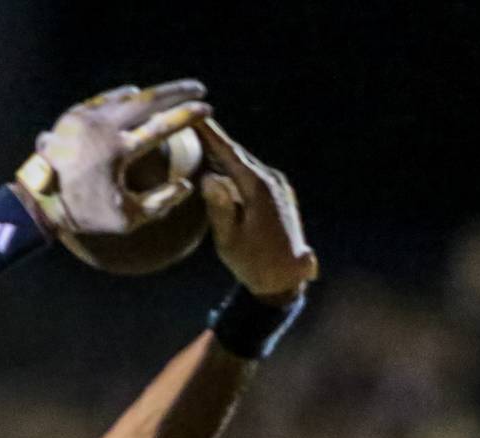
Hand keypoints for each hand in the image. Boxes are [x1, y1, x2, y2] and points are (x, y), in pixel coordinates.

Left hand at [16, 80, 211, 234]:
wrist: (38, 202)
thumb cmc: (85, 214)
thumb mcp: (127, 219)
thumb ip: (161, 202)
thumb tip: (186, 185)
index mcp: (118, 152)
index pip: (162, 126)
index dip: (188, 116)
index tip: (207, 109)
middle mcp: (102, 128)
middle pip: (148, 99)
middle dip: (177, 91)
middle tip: (198, 89)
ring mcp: (85, 117)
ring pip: (126, 95)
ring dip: (152, 94)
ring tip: (171, 93)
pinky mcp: (73, 115)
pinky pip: (104, 99)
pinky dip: (123, 97)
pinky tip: (135, 95)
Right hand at [196, 119, 318, 299]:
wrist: (286, 280)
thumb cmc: (253, 263)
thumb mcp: (229, 239)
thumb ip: (219, 207)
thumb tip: (208, 178)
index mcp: (258, 188)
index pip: (229, 152)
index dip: (210, 134)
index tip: (194, 116)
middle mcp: (272, 180)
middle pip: (237, 154)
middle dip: (215, 139)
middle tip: (192, 123)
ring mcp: (279, 186)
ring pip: (246, 164)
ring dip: (225, 155)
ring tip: (203, 142)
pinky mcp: (281, 195)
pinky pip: (254, 175)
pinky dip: (237, 169)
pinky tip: (223, 168)